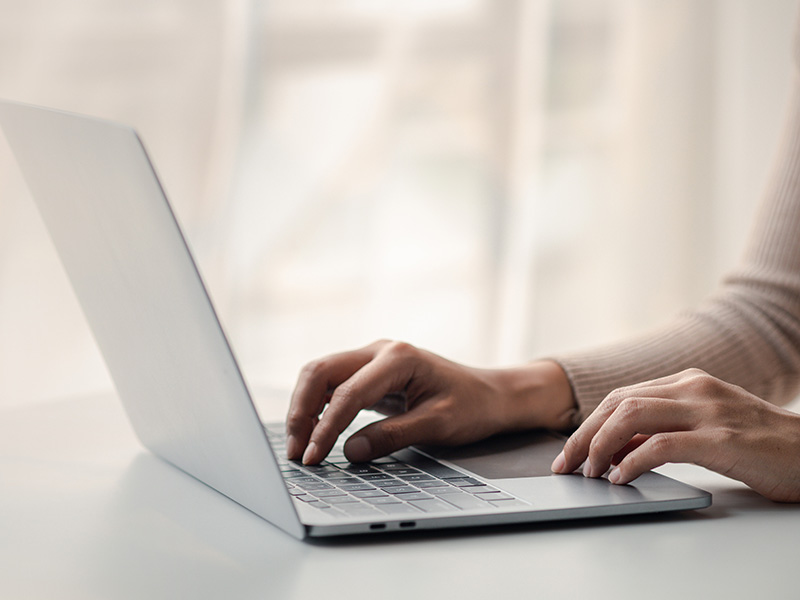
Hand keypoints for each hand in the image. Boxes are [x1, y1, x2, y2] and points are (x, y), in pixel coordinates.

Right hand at [286, 340, 575, 463]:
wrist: (492, 394)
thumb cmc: (473, 406)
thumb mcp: (438, 425)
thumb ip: (393, 436)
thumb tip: (350, 452)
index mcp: (398, 358)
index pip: (348, 394)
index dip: (326, 428)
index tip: (314, 458)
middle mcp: (380, 350)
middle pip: (320, 372)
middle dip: (301, 411)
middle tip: (295, 452)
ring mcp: (373, 358)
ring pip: (320, 375)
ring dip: (304, 408)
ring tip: (299, 446)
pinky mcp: (370, 372)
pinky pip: (333, 384)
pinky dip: (318, 405)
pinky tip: (313, 431)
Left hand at [551, 368, 799, 501]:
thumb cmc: (760, 444)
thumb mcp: (705, 427)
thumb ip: (663, 430)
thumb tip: (614, 449)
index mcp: (688, 382)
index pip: (621, 396)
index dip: (589, 423)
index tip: (570, 450)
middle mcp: (694, 389)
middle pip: (618, 404)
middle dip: (584, 435)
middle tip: (566, 465)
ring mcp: (708, 411)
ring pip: (632, 417)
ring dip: (601, 446)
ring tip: (589, 473)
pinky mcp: (722, 439)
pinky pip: (662, 446)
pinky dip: (632, 461)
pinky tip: (620, 478)